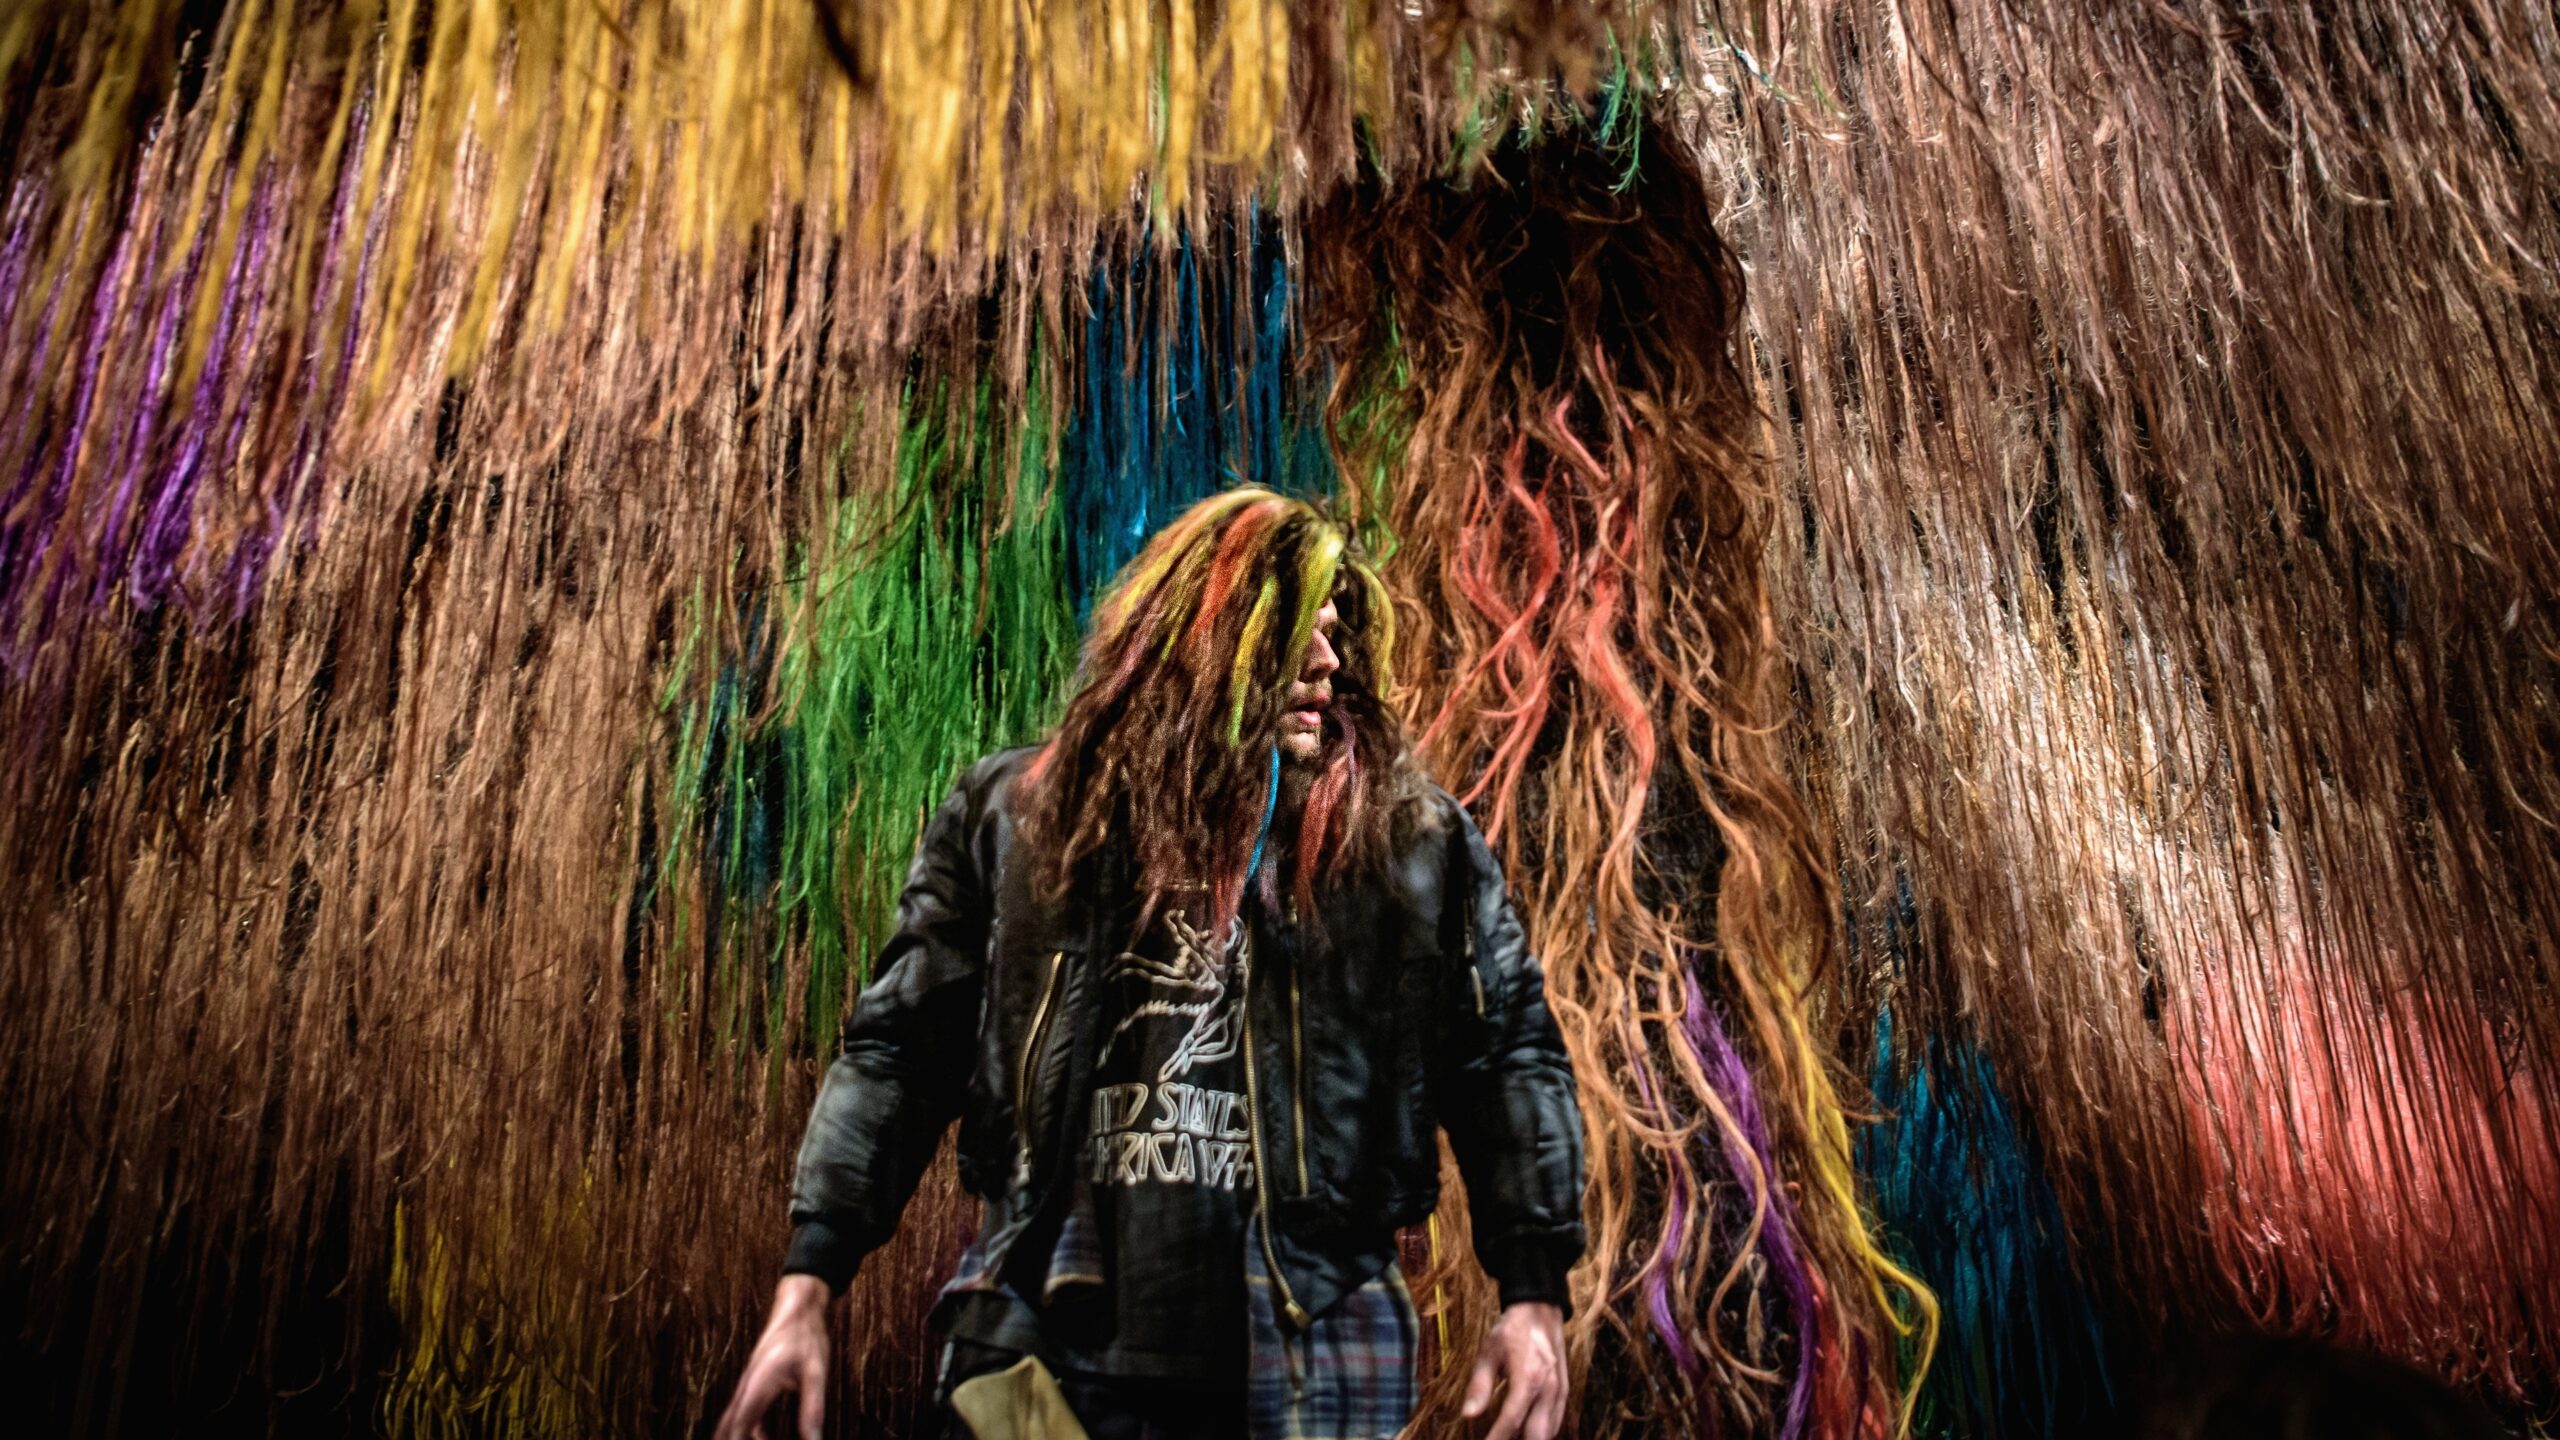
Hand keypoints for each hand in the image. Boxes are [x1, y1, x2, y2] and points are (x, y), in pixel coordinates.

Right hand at [714, 1275, 834, 1439]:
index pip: (739, 1426)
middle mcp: (747, 1386)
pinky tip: (760, 1438)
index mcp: (759, 1385)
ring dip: (737, 1435)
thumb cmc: (805, 1337)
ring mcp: (749, 1385)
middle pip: (729, 1425)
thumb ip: (812, 1409)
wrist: (797, 1308)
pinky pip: (745, 1413)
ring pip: (734, 1419)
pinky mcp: (755, 1384)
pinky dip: (748, 1429)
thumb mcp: (815, 1374)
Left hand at [1461, 1300, 1566, 1439]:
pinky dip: (1542, 1432)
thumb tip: (1468, 1414)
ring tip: (1509, 1436)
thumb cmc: (1512, 1330)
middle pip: (1537, 1436)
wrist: (1540, 1310)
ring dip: (1530, 1438)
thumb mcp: (1489, 1352)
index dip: (1496, 1439)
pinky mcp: (1564, 1392)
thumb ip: (1479, 1386)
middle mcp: (1548, 1389)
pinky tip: (1526, 1432)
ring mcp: (1559, 1392)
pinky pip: (1556, 1422)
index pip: (1511, 1421)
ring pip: (1549, 1433)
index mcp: (1528, 1379)